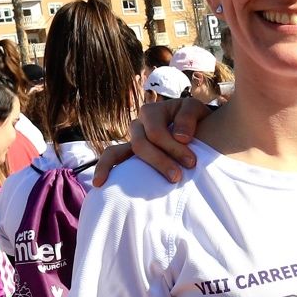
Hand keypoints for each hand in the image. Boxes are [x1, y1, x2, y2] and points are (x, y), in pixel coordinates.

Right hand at [96, 96, 211, 185]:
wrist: (196, 129)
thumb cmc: (195, 119)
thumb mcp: (196, 110)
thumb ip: (188, 118)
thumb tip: (180, 137)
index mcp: (151, 112)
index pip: (155, 133)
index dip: (173, 148)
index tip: (192, 162)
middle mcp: (138, 125)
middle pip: (140, 145)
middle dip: (159, 162)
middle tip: (178, 177)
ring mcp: (131, 140)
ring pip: (118, 152)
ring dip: (131, 173)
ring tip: (139, 186)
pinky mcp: (130, 155)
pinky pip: (111, 158)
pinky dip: (104, 168)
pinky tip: (100, 183)